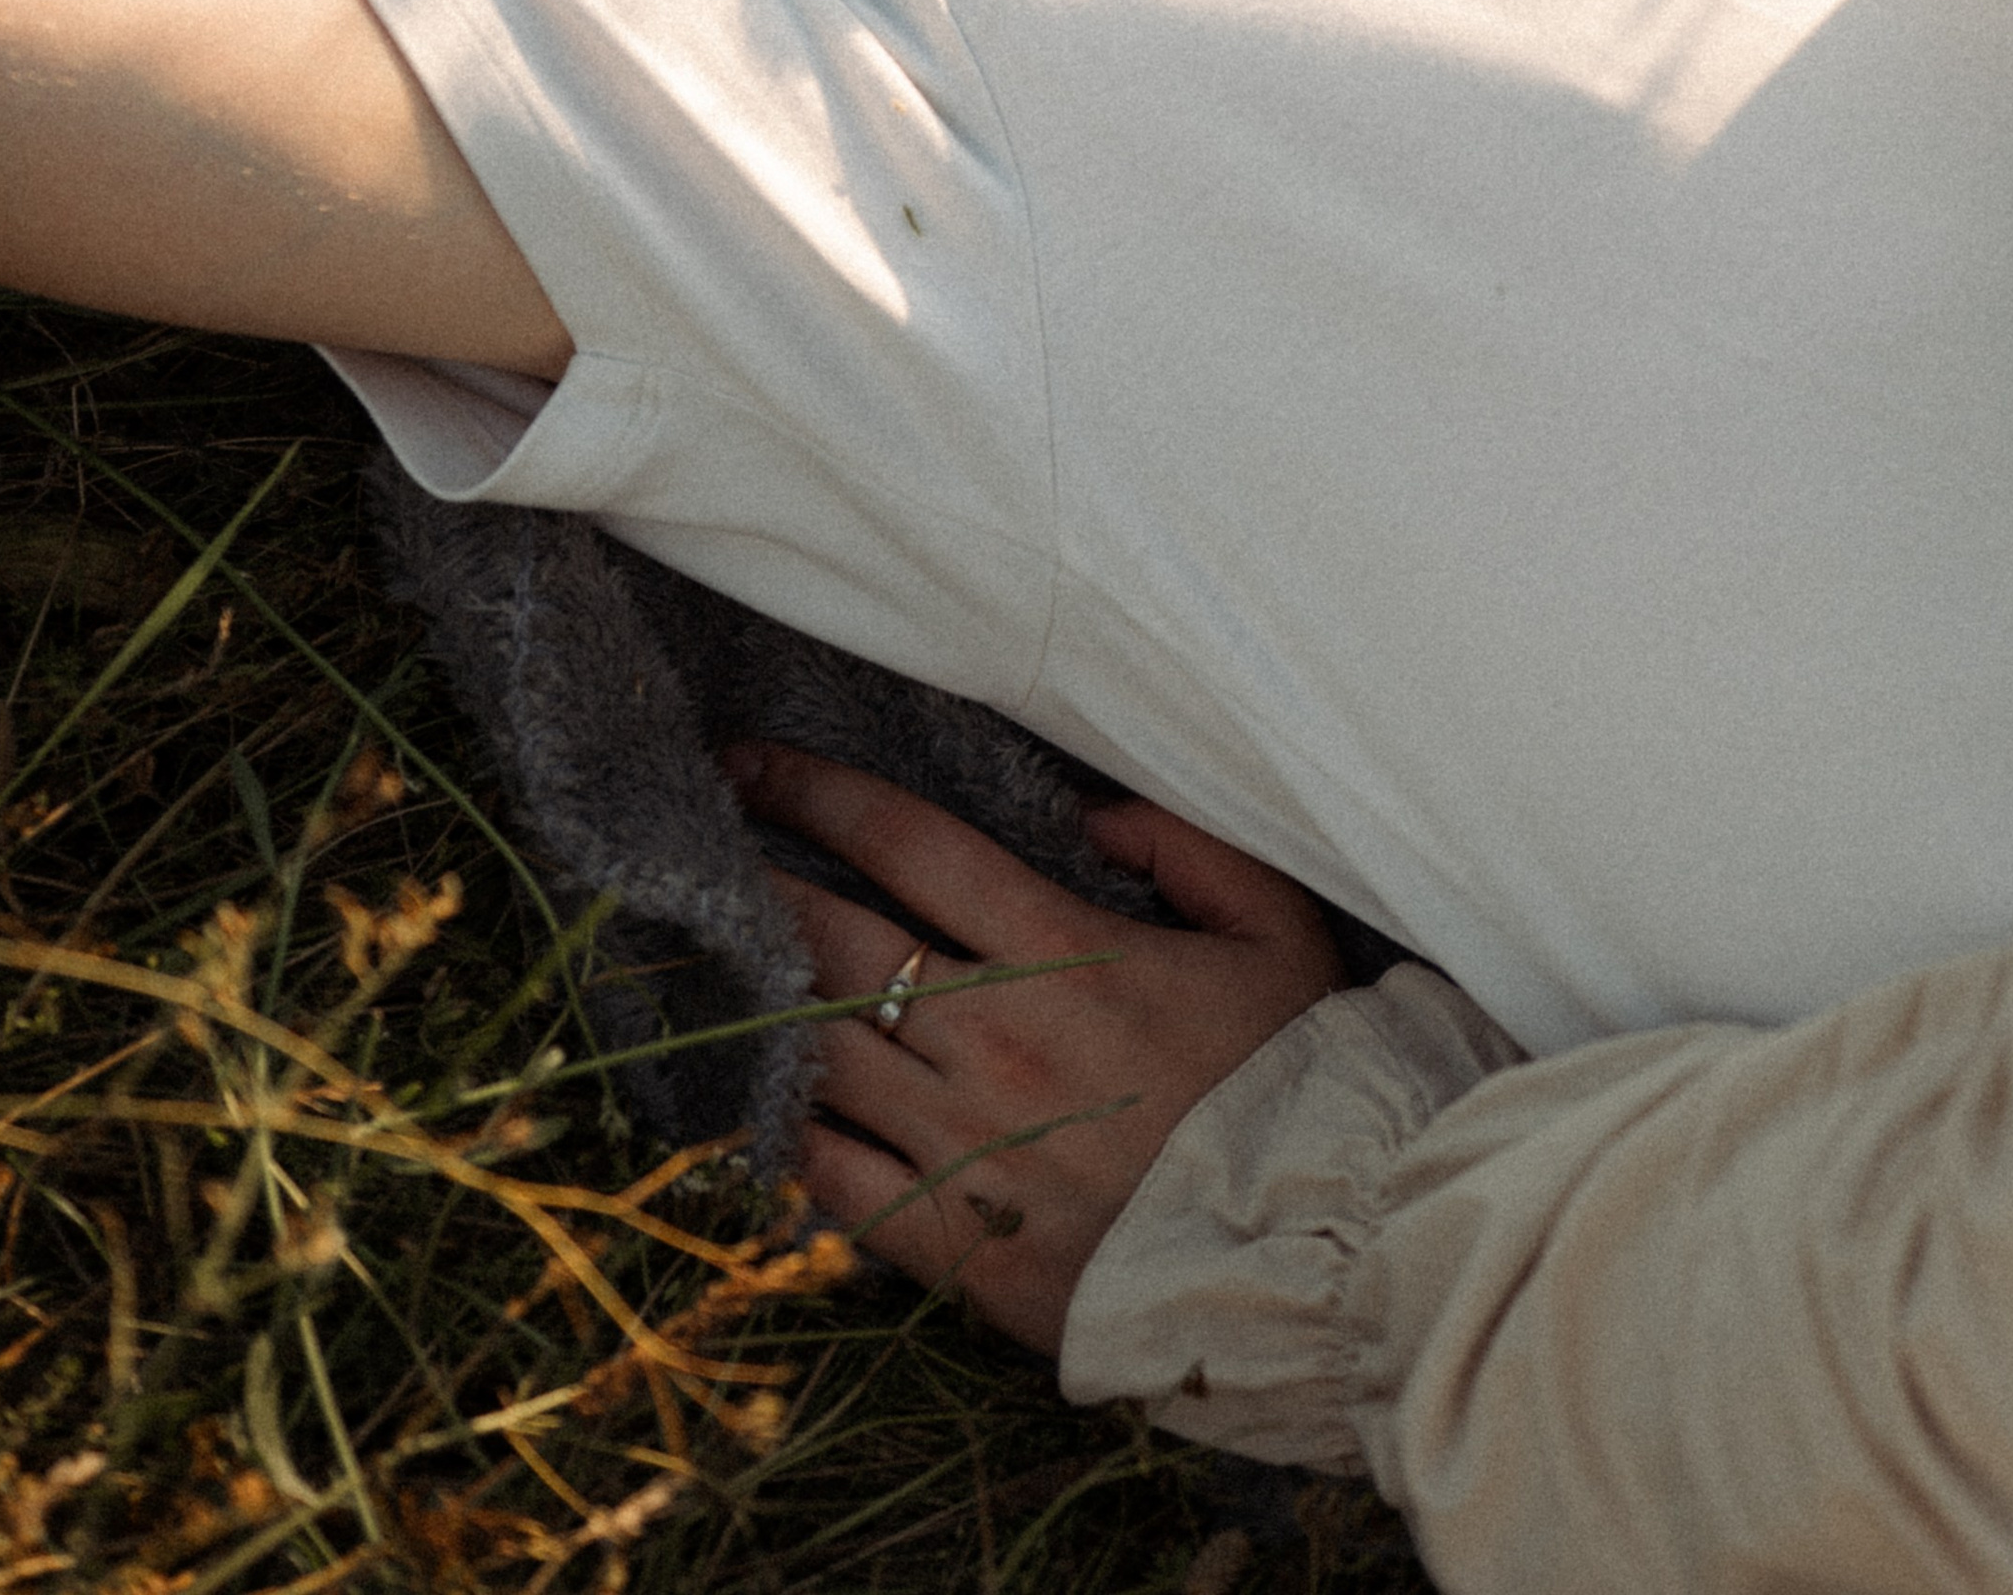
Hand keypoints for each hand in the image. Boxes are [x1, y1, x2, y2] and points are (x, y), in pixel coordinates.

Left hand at [721, 743, 1342, 1352]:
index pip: (907, 847)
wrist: (1311, 1251)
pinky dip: (784, 1137)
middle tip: (702, 841)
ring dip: (756, 998)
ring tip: (710, 959)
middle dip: (758, 880)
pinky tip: (754, 1101)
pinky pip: (833, 1182)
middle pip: (834, 941)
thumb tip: (1086, 814)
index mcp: (1062, 953)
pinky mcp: (952, 1245)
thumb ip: (1182, 846)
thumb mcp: (1273, 926)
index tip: (751, 761)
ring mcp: (962, 1146)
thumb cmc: (1294, 1077)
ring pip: (818, 1054)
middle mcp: (991, 1041)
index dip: (817, 793)